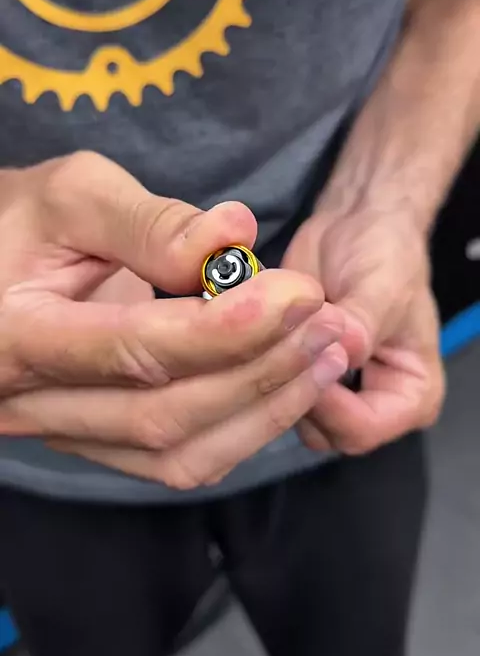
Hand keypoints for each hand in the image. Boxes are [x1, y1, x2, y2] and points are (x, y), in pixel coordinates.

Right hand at [0, 152, 346, 487]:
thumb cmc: (21, 222)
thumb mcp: (71, 194)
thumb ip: (151, 222)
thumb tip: (236, 236)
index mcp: (15, 335)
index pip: (133, 349)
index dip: (224, 329)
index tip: (298, 294)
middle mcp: (32, 402)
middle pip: (162, 414)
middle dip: (260, 371)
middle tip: (327, 326)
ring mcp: (61, 432)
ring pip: (174, 453)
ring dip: (263, 410)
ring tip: (325, 358)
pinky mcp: (91, 441)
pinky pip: (172, 461)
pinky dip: (239, 432)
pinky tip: (286, 388)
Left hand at [282, 207, 444, 453]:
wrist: (355, 222)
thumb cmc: (383, 253)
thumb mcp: (382, 284)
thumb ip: (363, 323)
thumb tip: (341, 349)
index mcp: (412, 397)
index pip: (361, 430)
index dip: (327, 402)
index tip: (303, 355)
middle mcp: (372, 405)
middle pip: (323, 432)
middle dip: (295, 389)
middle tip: (278, 342)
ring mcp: (332, 393)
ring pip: (289, 414)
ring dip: (273, 377)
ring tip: (268, 333)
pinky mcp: (297, 374)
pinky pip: (270, 390)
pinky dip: (258, 366)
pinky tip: (255, 334)